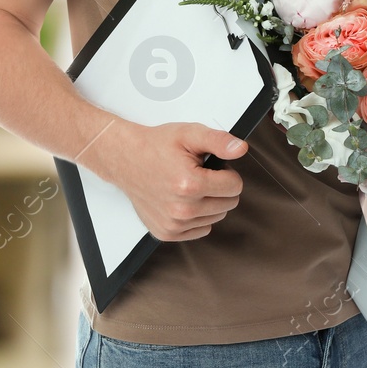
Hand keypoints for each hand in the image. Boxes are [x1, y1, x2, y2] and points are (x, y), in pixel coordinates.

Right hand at [87, 119, 247, 241]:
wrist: (125, 159)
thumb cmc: (156, 146)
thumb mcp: (189, 134)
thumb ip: (219, 141)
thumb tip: (240, 148)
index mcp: (190, 185)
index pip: (235, 186)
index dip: (227, 172)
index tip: (211, 166)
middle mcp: (182, 209)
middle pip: (228, 204)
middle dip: (219, 187)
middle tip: (199, 173)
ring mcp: (173, 224)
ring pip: (216, 217)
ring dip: (209, 202)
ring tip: (189, 185)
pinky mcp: (166, 233)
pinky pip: (201, 230)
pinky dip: (198, 216)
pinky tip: (183, 200)